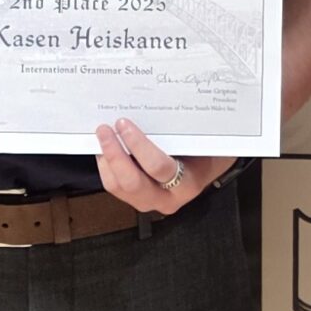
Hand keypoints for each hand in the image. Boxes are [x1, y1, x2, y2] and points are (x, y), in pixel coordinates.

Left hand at [95, 119, 228, 213]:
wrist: (209, 168)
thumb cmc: (208, 151)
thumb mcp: (203, 141)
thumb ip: (185, 132)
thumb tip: (160, 108)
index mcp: (187, 184)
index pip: (159, 168)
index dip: (139, 146)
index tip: (125, 124)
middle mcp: (167, 199)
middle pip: (133, 183)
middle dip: (115, 154)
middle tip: (105, 129)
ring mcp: (150, 201)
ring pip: (119, 187)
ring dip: (107, 160)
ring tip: (102, 136)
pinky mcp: (137, 198)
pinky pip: (115, 186)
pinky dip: (106, 166)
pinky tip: (104, 148)